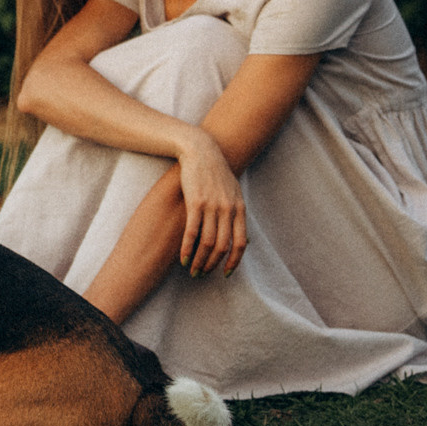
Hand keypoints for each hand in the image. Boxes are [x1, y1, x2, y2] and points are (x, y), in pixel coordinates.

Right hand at [174, 137, 246, 276]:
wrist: (200, 151)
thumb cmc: (216, 172)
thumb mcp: (233, 191)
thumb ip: (237, 213)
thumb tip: (244, 236)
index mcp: (240, 208)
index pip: (241, 243)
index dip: (233, 261)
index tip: (225, 274)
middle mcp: (228, 209)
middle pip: (223, 246)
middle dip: (213, 265)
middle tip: (202, 274)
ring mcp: (212, 206)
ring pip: (208, 243)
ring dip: (199, 260)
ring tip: (192, 270)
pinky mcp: (195, 203)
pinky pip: (192, 232)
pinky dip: (187, 249)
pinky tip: (182, 258)